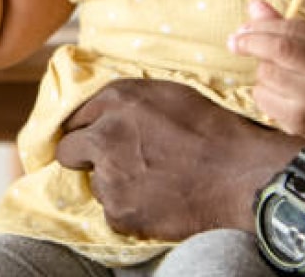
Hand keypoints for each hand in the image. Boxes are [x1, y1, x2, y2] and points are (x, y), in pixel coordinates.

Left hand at [56, 78, 300, 239]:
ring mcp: (109, 175)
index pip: (75, 115)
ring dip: (113, 183)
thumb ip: (127, 102)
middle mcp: (105, 133)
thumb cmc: (209, 128)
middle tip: (112, 161)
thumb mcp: (166, 95)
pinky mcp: (118, 211)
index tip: (94, 137)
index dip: (87, 128)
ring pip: (94, 182)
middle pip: (67, 149)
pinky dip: (129, 208)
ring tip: (149, 180)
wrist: (237, 173)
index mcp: (118, 98)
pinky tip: (156, 199)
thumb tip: (104, 112)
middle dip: (84, 155)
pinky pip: (112, 210)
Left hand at [229, 0, 304, 147]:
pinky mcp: (300, 120)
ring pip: (268, 73)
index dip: (263, 25)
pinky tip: (278, 96)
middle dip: (251, 42)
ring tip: (276, 77)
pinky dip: (262, 92)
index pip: (294, 28)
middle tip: (233, 42)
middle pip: (280, 49)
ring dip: (262, 70)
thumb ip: (283, 25)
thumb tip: (253, 4)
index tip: (243, 28)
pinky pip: (264, 97)